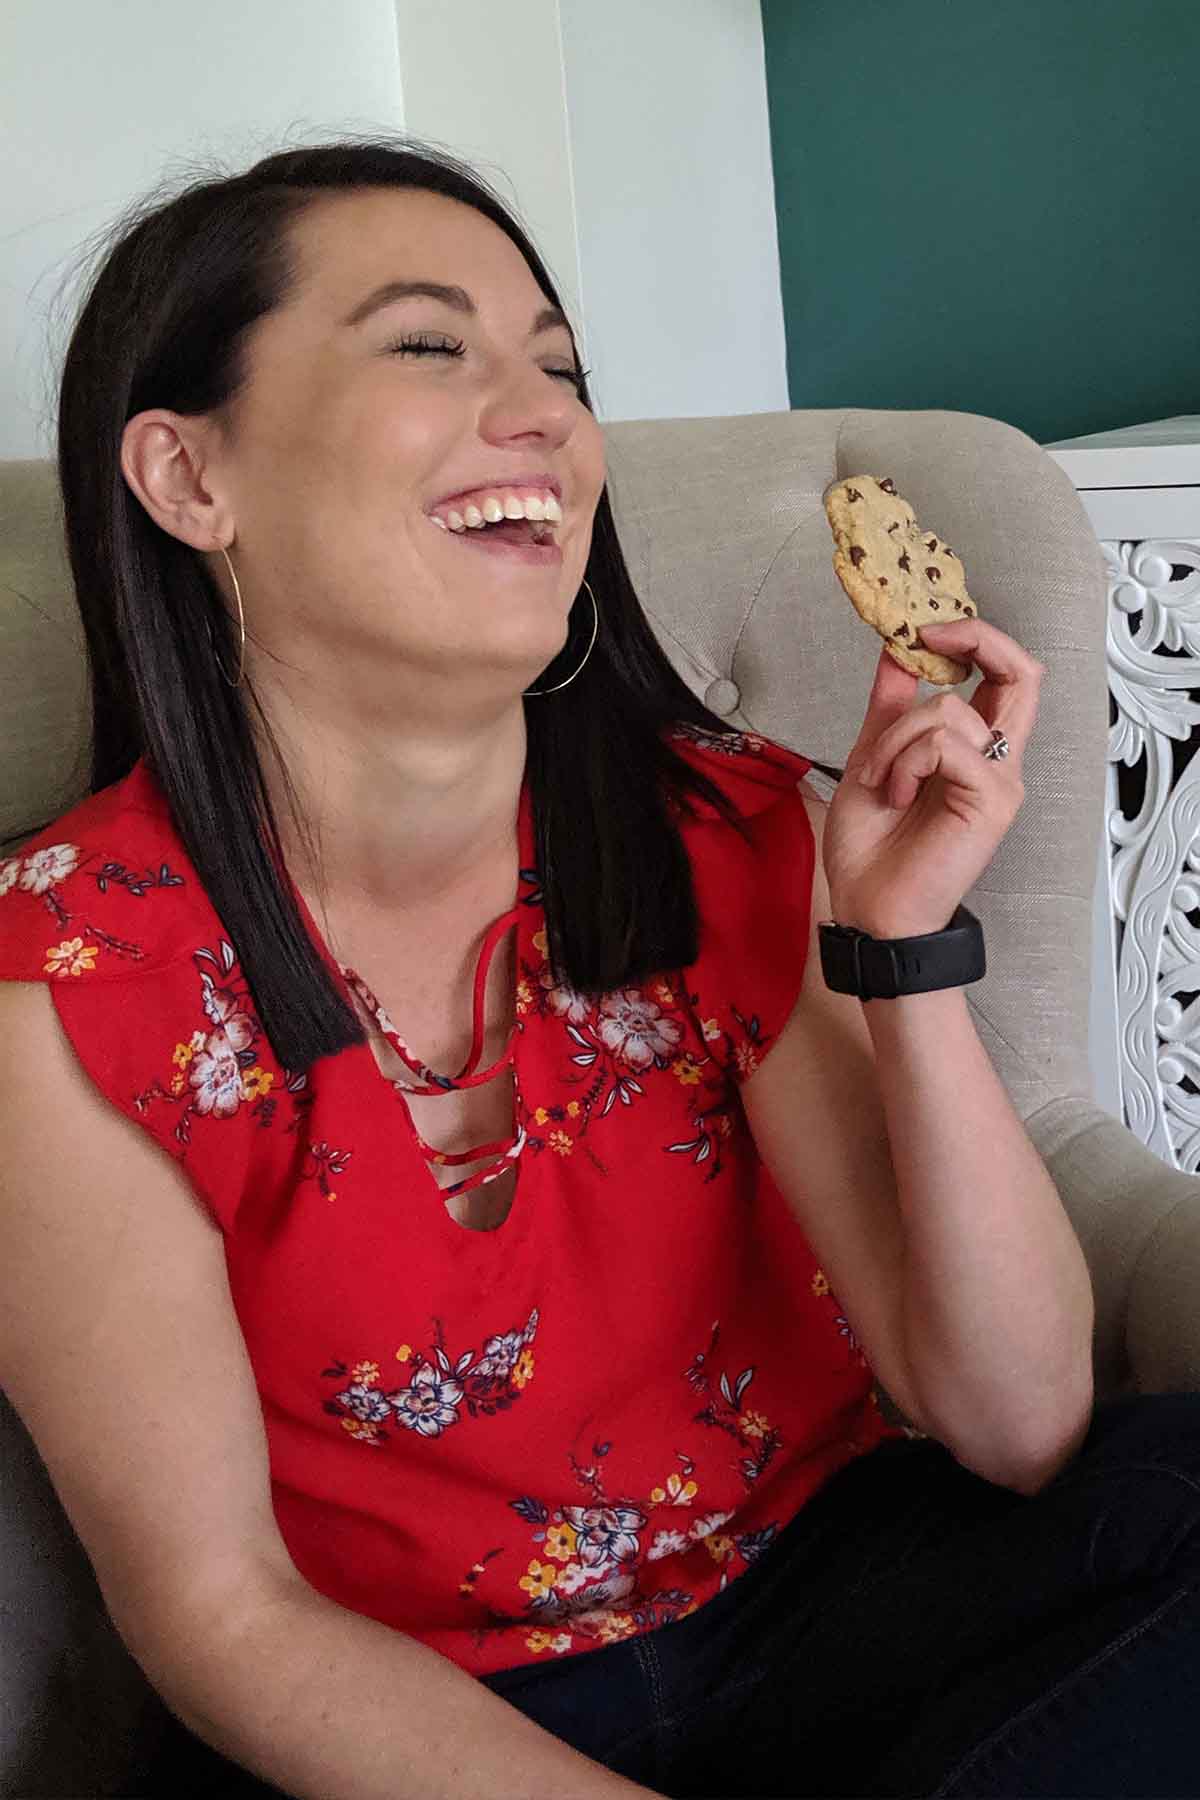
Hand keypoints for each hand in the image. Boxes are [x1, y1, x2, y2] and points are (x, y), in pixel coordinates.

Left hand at [821, 617, 1044, 939]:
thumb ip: (890, 708)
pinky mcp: (992, 801)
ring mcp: (999, 781)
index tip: (924, 630)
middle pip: (1023, 673)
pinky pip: (946, 746)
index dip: (975, 639)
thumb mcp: (873, 758)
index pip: (1006, 675)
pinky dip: (905, 761)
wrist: (869, 908)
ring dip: (895, 737)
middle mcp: (997, 761)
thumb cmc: (873, 848)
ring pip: (952, 710)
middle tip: (928, 636)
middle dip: (977, 639)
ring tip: (880, 779)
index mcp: (973, 749)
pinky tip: (895, 794)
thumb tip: (896, 652)